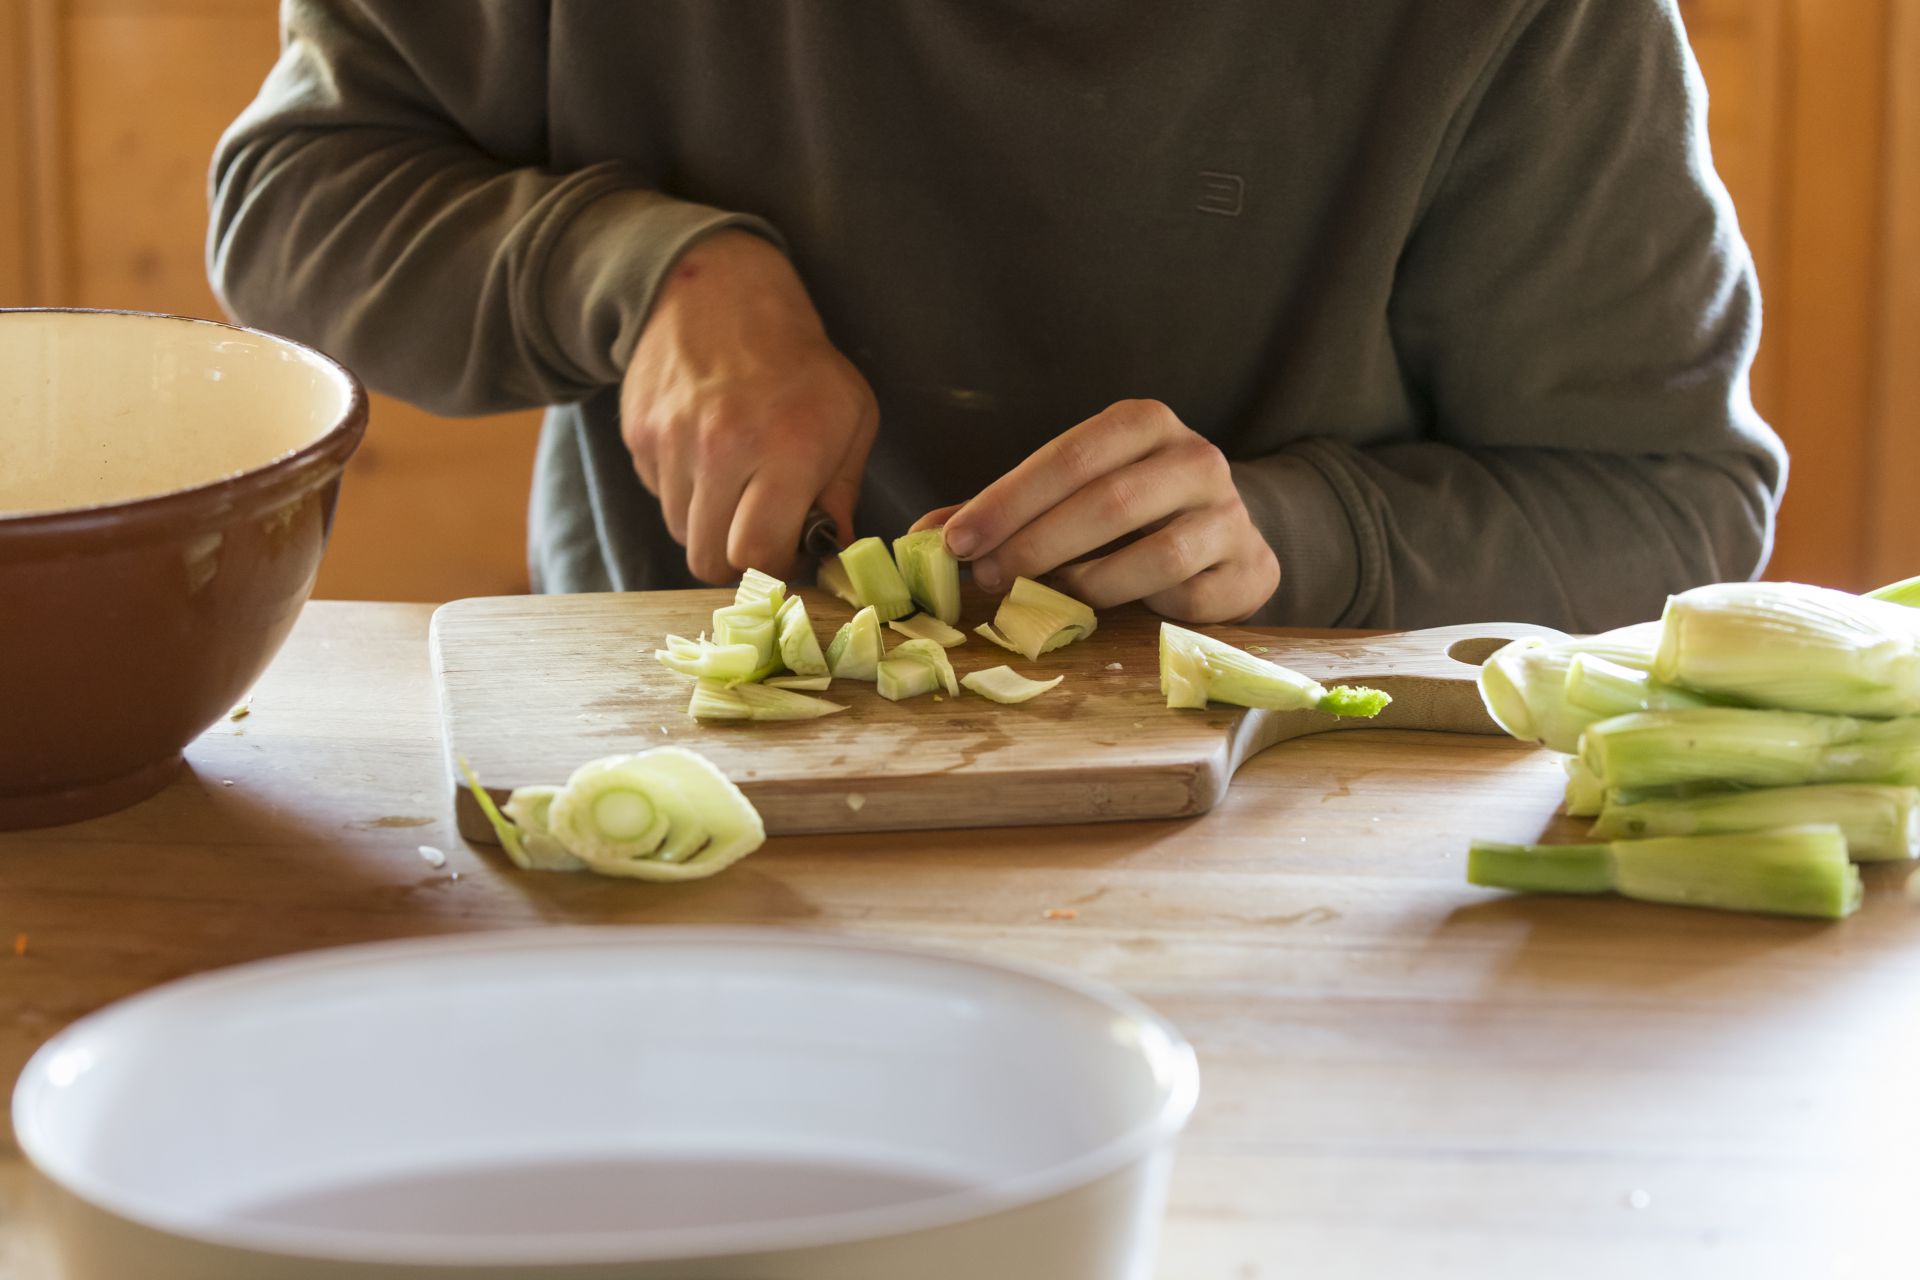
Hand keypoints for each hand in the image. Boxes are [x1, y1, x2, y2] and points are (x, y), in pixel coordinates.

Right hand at [621, 231, 877, 582]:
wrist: (721, 290)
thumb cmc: (800, 361)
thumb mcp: (851, 416)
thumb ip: (843, 491)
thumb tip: (829, 549)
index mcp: (787, 448)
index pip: (756, 554)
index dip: (773, 566)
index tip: (789, 549)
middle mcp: (722, 448)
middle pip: (708, 560)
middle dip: (737, 557)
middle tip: (759, 529)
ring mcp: (671, 441)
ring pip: (680, 531)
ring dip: (709, 523)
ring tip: (736, 483)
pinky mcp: (638, 434)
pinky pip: (660, 495)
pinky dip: (684, 490)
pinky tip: (707, 454)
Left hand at [918, 400, 1279, 622]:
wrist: (1225, 533)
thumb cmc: (1129, 512)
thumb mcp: (1068, 494)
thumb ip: (1001, 511)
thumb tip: (918, 538)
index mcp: (1144, 423)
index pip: (1068, 457)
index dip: (1008, 501)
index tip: (956, 541)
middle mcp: (1196, 457)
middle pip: (1110, 502)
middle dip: (1037, 545)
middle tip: (988, 579)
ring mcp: (1231, 514)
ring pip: (1157, 555)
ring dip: (1090, 585)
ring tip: (1051, 598)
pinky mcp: (1251, 568)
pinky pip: (1190, 598)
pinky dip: (1147, 610)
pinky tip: (1124, 611)